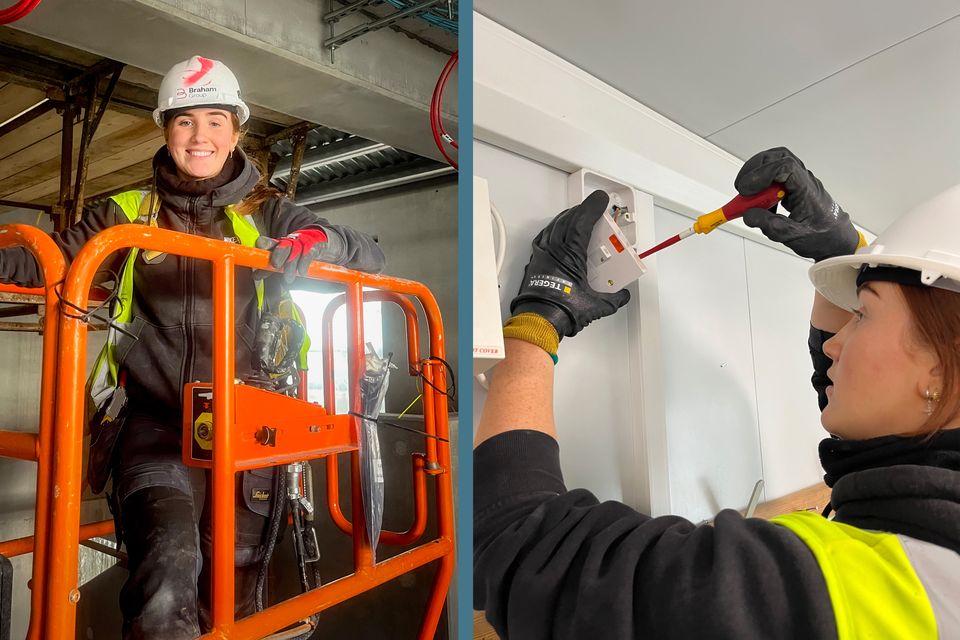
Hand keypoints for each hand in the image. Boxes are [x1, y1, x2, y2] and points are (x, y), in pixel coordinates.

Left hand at [255, 228, 327, 282]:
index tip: (260, 245)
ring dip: (291, 264)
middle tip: (276, 265)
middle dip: (279, 254)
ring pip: (296, 250)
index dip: (265, 243)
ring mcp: (302, 243)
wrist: (318, 241)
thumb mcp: (282, 259)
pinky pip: (309, 254)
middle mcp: (290, 242)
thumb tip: (255, 276)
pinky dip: (304, 263)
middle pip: (283, 245)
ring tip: (288, 279)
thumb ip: (269, 268)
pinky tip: (302, 272)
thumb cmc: (297, 252)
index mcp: (279, 244)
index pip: (270, 242)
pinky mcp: (314, 247)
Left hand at [510, 190, 630, 337]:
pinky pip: (544, 237)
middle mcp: (555, 249)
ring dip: (566, 218)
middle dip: (582, 210)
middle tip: (592, 208)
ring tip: (576, 217)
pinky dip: (552, 230)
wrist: (538, 319)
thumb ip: (614, 299)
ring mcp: (542, 253)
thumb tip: (621, 296)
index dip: (592, 206)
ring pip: (554, 225)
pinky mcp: (535, 261)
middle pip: (568, 219)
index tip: (600, 199)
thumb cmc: (561, 310)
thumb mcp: (596, 305)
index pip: (582, 220)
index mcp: (571, 252)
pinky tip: (556, 232)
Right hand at [735, 147, 860, 260]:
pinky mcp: (791, 186)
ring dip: (756, 174)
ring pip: (775, 163)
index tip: (746, 190)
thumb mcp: (792, 235)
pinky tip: (760, 202)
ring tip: (748, 194)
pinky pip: (774, 176)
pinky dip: (761, 185)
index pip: (784, 167)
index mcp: (806, 189)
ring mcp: (797, 181)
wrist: (835, 238)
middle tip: (741, 187)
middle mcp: (802, 180)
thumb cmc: (821, 235)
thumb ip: (769, 224)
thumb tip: (749, 214)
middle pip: (778, 157)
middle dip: (754, 168)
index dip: (761, 174)